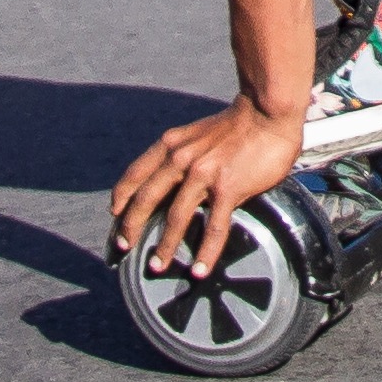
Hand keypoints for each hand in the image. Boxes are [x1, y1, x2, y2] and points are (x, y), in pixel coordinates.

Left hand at [109, 97, 307, 279]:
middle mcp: (181, 159)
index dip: (121, 196)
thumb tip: (175, 184)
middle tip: (123, 247)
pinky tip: (198, 270)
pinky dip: (205, 253)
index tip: (114, 214)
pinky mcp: (228, 189)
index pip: (136, 173)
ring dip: (164, 246)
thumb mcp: (196, 133)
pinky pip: (214, 228)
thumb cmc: (236, 124)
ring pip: (175, 218)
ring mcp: (203, 175)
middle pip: (146, 199)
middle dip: (131, 227)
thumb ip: (182, 155)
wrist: (267, 111)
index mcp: (171, 144)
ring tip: (157, 266)